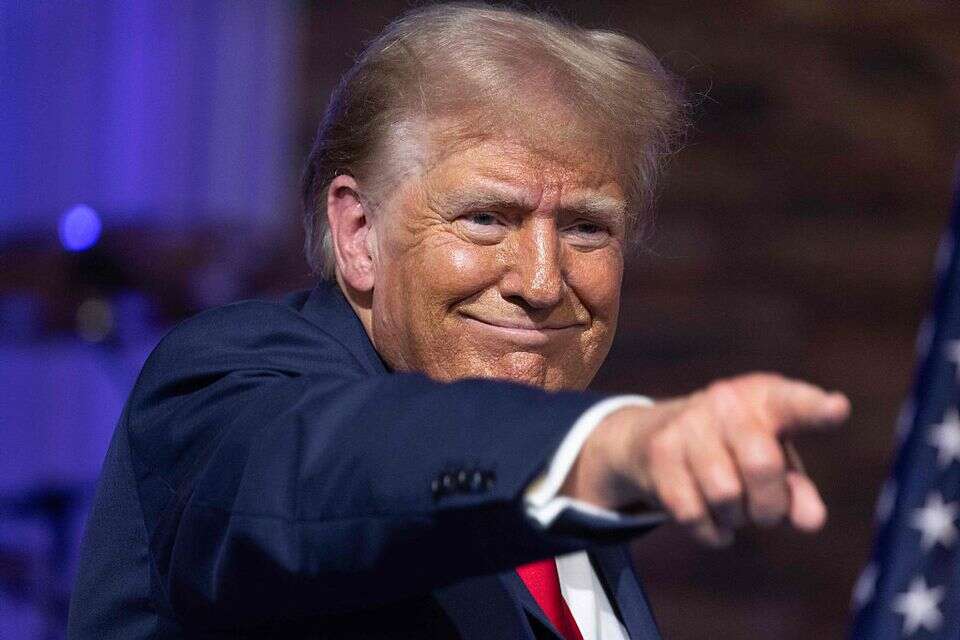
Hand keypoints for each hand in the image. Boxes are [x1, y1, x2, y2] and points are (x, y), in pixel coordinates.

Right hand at [561, 373, 850, 546]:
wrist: (655, 434)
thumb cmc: (735, 450)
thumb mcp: (775, 464)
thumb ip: (798, 492)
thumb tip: (811, 521)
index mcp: (765, 397)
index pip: (794, 403)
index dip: (816, 409)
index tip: (837, 409)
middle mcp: (725, 402)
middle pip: (761, 465)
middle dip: (769, 505)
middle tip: (766, 512)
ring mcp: (688, 424)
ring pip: (725, 495)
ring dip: (735, 519)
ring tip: (732, 508)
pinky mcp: (659, 453)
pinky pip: (692, 513)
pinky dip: (710, 532)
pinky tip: (713, 523)